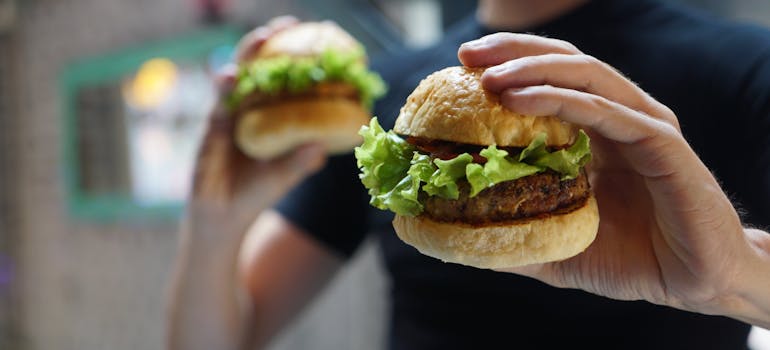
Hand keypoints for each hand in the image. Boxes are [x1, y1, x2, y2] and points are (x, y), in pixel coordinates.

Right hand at [189, 16, 324, 239]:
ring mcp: (227, 118)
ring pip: (233, 80)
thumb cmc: (257, 193)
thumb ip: (300, 162)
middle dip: (265, 45)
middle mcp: (247, 110)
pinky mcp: (210, 132)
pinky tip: (228, 78)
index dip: (290, 56)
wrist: (225, 218)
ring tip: (258, 44)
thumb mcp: (284, 177)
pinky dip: (222, 92)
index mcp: (267, 116)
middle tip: (282, 26)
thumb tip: (323, 147)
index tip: (308, 34)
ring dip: (243, 60)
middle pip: (254, 68)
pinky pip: (217, 108)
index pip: (278, 78)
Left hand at [457, 33, 758, 316]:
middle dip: (513, 52)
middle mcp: (620, 117)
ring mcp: (643, 125)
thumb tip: (460, 234)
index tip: (460, 67)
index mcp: (597, 131)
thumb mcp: (557, 247)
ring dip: (533, 70)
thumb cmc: (630, 261)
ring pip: (585, 76)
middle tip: (466, 55)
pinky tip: (519, 100)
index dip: (508, 64)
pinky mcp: (662, 143)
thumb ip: (515, 235)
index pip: (551, 78)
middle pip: (565, 62)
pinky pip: (606, 112)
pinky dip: (561, 100)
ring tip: (489, 78)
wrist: (695, 283)